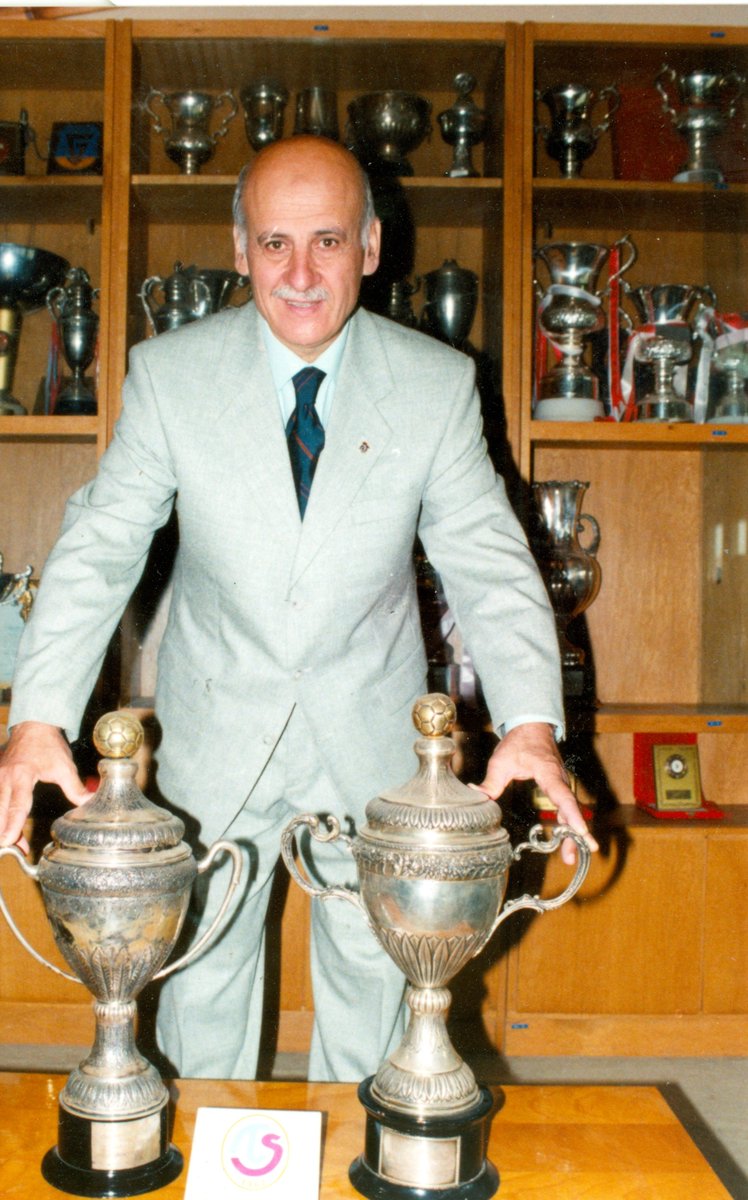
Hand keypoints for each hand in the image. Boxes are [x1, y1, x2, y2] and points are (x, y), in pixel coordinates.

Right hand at [0, 722, 88, 852]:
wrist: (33, 726)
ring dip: (1, 827)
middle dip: (3, 833)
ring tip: (14, 845)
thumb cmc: (48, 746)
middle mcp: (4, 779)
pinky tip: (9, 831)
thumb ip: (75, 788)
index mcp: (22, 776)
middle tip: (13, 850)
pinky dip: (1, 818)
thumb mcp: (64, 767)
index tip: (9, 841)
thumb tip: (90, 803)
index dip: (12, 825)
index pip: (16, 805)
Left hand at [475, 722, 597, 864]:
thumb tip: (476, 793)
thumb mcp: (501, 760)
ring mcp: (561, 785)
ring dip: (572, 834)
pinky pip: (566, 810)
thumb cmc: (518, 743)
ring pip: (570, 812)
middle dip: (576, 833)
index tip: (580, 830)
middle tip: (573, 856)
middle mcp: (560, 780)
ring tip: (570, 858)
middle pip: (571, 809)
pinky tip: (567, 843)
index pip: (563, 796)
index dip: (572, 814)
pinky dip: (568, 827)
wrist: (532, 728)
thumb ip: (491, 780)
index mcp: (548, 773)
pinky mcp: (559, 789)